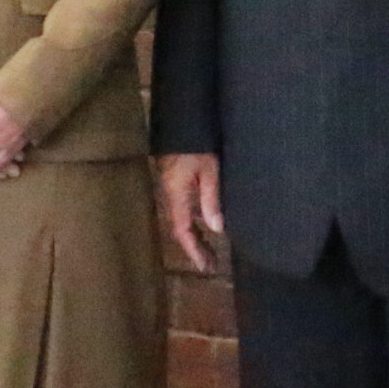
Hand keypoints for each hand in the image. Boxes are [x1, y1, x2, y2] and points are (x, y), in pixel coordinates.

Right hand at [155, 153, 225, 272]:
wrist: (181, 119)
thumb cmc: (196, 144)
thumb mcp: (209, 171)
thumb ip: (211, 199)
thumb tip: (216, 229)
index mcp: (177, 196)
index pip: (183, 231)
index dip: (194, 251)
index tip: (206, 268)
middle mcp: (171, 195)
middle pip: (181, 229)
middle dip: (196, 248)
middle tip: (212, 265)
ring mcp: (173, 188)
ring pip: (183, 219)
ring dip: (196, 236)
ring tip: (212, 250)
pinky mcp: (177, 180)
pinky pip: (185, 209)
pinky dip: (196, 222)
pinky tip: (207, 223)